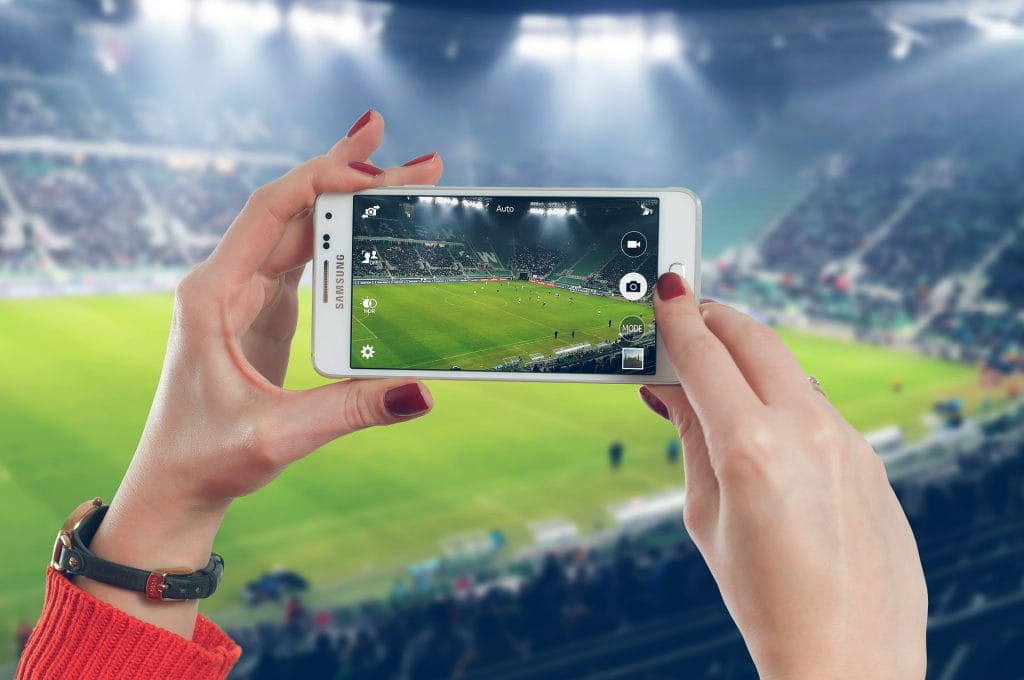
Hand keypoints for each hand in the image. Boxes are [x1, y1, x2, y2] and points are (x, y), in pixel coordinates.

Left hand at [78, 110, 443, 636]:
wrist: (174, 487)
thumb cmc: (207, 460)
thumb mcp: (280, 436)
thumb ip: (351, 409)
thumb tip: (424, 392)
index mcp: (213, 293)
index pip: (269, 211)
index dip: (323, 182)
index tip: (378, 173)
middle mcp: (225, 281)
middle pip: (291, 209)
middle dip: (348, 175)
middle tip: (405, 150)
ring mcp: (243, 294)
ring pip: (297, 228)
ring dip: (346, 201)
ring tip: (398, 174)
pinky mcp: (260, 312)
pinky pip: (302, 261)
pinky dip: (339, 239)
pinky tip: (370, 226)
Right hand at [639, 273, 926, 679]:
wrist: (846, 656)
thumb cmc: (763, 599)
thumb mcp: (706, 516)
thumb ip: (691, 438)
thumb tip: (669, 388)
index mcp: (752, 448)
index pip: (705, 355)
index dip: (678, 317)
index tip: (667, 290)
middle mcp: (807, 431)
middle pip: (755, 337)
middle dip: (716, 315)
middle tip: (689, 312)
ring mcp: (848, 441)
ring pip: (790, 368)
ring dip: (751, 356)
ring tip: (720, 374)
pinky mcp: (871, 456)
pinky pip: (819, 406)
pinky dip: (783, 396)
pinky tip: (765, 425)